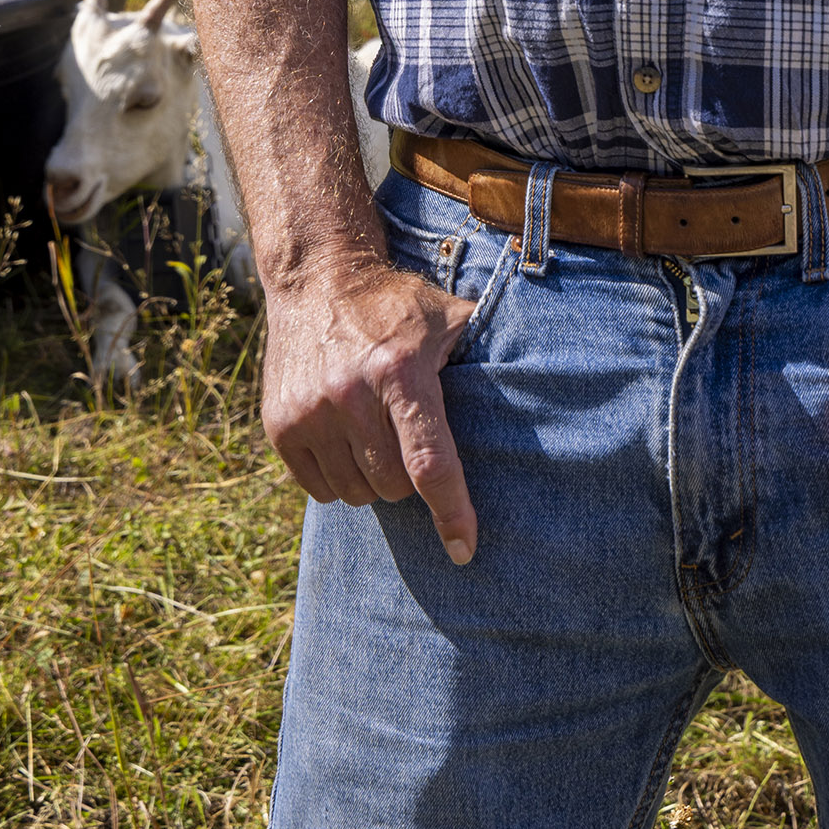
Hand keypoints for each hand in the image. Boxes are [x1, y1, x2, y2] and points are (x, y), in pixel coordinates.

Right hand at [262, 261, 478, 561]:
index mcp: (401, 370)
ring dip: (374, 480)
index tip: (464, 550)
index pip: (430, 461)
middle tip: (412, 441)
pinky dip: (338, 479)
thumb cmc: (396, 304)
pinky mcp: (281, 426)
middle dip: (410, 479)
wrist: (318, 279)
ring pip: (357, 493)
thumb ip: (488, 351)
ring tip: (379, 436)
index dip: (451, 511)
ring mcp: (310, 412)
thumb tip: (547, 380)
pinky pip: (320, 491)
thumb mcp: (449, 316)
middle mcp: (351, 394)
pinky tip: (348, 441)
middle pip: (394, 486)